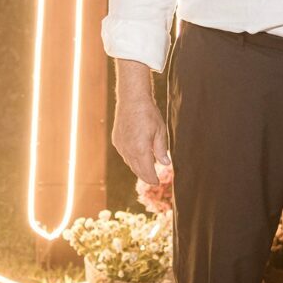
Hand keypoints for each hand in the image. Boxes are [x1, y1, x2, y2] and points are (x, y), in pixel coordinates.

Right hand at [113, 60, 171, 187]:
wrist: (132, 99)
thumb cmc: (148, 114)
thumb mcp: (160, 132)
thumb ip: (161, 150)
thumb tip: (165, 164)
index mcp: (141, 149)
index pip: (147, 171)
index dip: (152, 179)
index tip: (158, 183)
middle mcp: (128, 150)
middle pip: (137, 169)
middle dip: (145, 176)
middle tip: (153, 181)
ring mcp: (121, 146)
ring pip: (130, 163)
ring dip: (138, 168)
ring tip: (146, 172)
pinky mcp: (117, 140)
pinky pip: (124, 155)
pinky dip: (131, 159)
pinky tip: (137, 158)